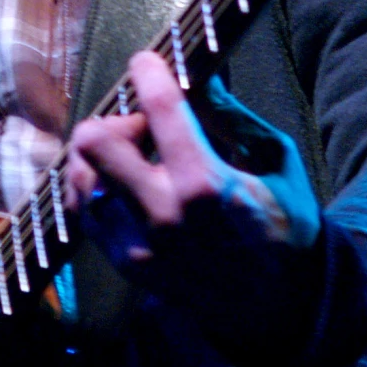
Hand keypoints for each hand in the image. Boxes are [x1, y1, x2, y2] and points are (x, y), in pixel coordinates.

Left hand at [62, 51, 323, 366]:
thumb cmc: (285, 223)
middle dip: (115, 119)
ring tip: (135, 157)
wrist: (280, 305)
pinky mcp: (127, 265)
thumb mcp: (276, 159)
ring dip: (102, 156)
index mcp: (208, 184)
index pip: (158, 108)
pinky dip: (97, 187)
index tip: (146, 61)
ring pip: (81, 176)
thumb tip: (199, 73)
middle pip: (95, 142)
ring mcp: (139, 245)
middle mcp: (164, 215)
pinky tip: (123, 182)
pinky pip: (85, 212)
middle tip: (143, 127)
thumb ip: (232, 115)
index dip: (147, 71)